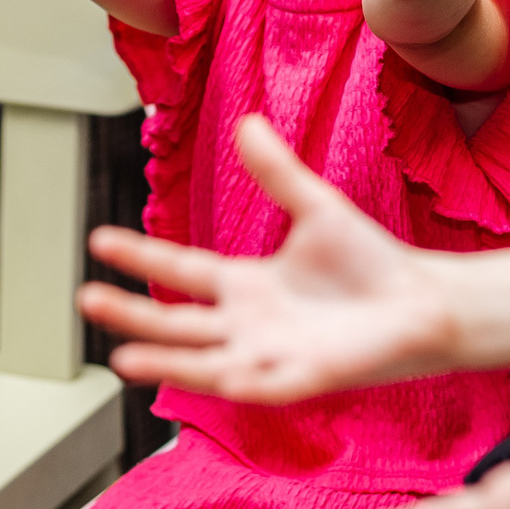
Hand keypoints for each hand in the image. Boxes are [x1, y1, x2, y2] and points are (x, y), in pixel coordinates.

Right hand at [80, 115, 457, 402]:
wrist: (423, 301)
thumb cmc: (372, 264)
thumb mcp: (316, 208)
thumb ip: (278, 173)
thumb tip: (247, 122)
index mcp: (247, 284)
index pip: (182, 270)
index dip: (142, 255)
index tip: (100, 240)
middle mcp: (250, 324)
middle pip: (177, 321)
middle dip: (132, 312)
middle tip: (87, 298)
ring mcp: (272, 354)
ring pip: (204, 361)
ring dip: (164, 360)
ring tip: (120, 357)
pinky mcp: (303, 378)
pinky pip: (259, 386)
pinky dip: (231, 382)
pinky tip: (205, 376)